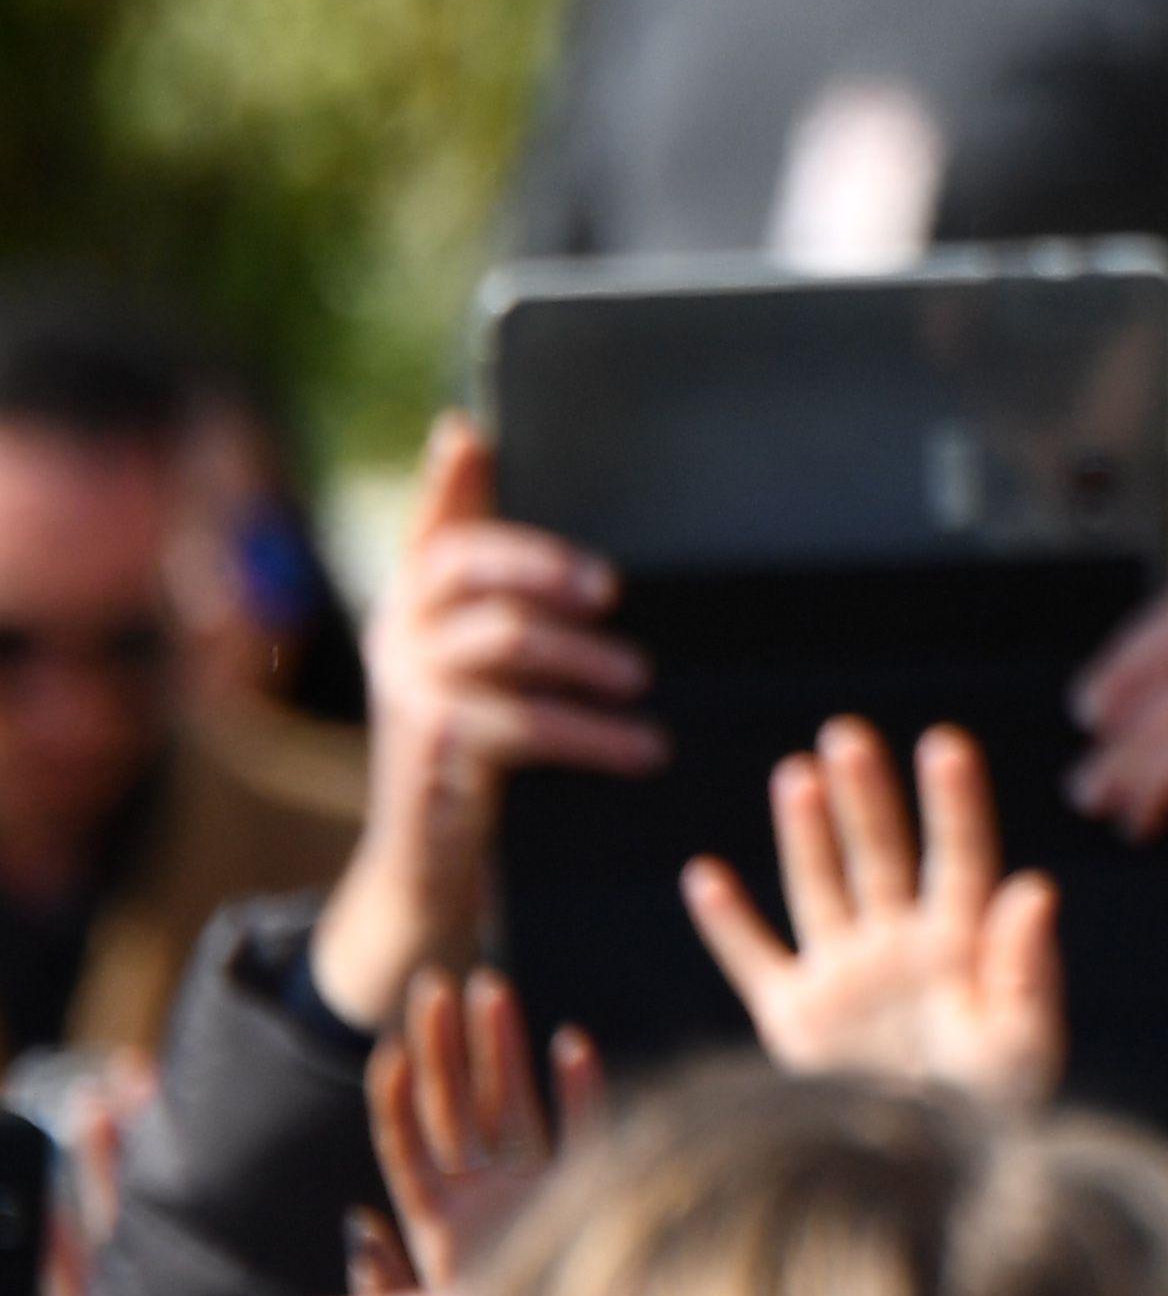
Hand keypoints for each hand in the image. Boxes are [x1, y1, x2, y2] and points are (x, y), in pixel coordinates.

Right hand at [309, 421, 659, 1030]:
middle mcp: (395, 635)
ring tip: (641, 679)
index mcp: (414, 605)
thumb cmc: (481, 750)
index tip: (466, 430)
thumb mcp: (491, 669)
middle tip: (611, 590)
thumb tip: (524, 507)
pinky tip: (643, 749)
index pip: (429, 528)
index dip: (445, 481)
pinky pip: (522, 722)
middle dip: (542, 563)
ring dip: (583, 657)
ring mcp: (405, 691)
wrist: (432, 865)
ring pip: (502, 640)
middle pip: (462, 563)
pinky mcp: (430, 750)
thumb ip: (507, 596)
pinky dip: (595, 734)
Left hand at [354, 968, 602, 1292]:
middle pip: (457, 1109)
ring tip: (490, 986)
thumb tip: (356, 1220)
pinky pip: (584, 1131)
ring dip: (502, 1047)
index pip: (408, 1145)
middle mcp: (484, 1198)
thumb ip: (385, 1280)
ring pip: (513, 1105)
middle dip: (446, 1046)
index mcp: (438, 1224)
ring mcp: (536, 1190)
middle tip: (436, 983)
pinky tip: (571, 1041)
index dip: (397, 1098)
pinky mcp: (586, 1192)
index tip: (392, 1047)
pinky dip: (580, 1088)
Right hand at [682, 719, 1067, 1108]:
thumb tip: (1035, 885)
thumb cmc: (995, 1112)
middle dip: (867, 796)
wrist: (929, 1181)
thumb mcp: (1024, 1042)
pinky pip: (753, 958)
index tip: (944, 744)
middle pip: (882, 854)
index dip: (953, 801)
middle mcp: (902, 946)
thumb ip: (1027, 965)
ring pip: (820, 886)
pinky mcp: (794, 1018)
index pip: (960, 856)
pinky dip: (727, 920)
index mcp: (963, 945)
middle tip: (847, 734)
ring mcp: (845, 976)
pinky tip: (706, 874)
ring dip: (806, 834)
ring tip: (796, 773)